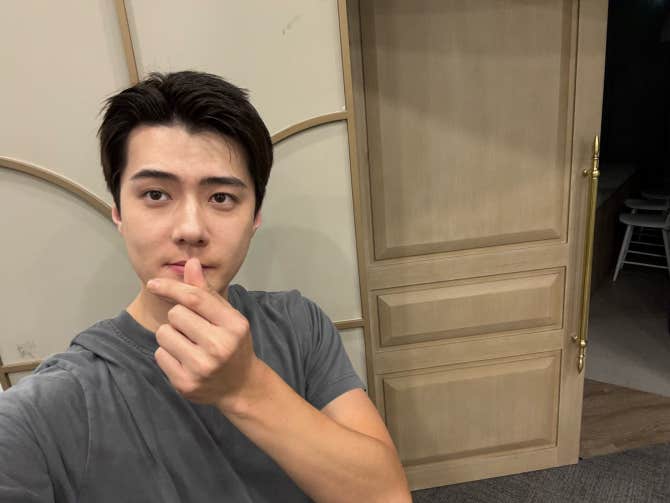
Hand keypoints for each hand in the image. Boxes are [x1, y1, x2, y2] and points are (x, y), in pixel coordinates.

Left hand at [146, 258, 260, 411]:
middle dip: (179, 318)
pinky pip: (159, 355)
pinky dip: (168, 354)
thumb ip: (207, 292)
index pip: (195, 298)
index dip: (171, 287)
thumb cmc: (233, 344)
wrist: (241, 386)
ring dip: (171, 335)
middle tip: (194, 330)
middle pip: (176, 314)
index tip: (153, 283)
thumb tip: (191, 263)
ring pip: (164, 334)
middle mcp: (220, 346)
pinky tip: (185, 360)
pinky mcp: (185, 383)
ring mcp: (202, 367)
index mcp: (234, 325)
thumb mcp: (228, 317)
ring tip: (189, 345)